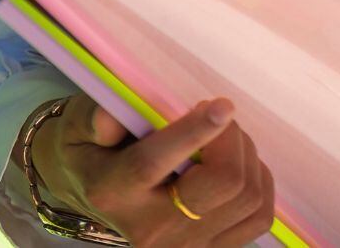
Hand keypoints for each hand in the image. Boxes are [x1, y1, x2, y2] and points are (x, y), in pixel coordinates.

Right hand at [33, 91, 280, 246]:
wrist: (93, 193)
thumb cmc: (91, 148)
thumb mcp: (80, 125)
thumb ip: (96, 118)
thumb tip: (112, 117)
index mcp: (113, 192)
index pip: (153, 163)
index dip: (193, 133)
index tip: (222, 106)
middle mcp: (150, 229)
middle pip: (220, 184)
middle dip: (230, 139)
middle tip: (217, 115)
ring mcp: (184, 247)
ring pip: (246, 198)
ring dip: (246, 156)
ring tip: (224, 138)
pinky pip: (258, 217)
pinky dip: (259, 182)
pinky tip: (238, 164)